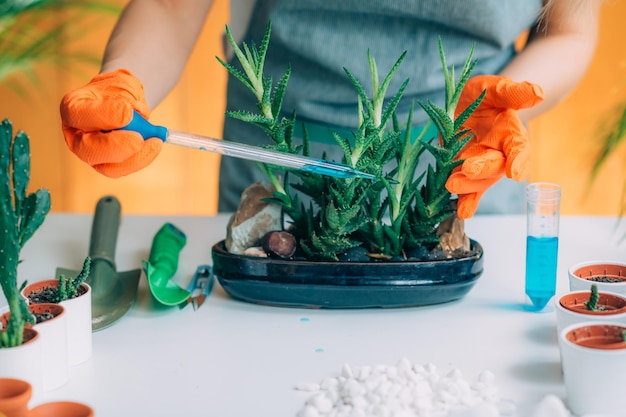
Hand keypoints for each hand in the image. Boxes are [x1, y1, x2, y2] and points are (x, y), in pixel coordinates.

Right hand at [59, 69, 162, 177]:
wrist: (124, 101)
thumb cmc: (118, 91)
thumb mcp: (121, 84)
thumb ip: (126, 97)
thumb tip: (133, 113)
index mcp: (73, 108)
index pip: (78, 115)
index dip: (103, 115)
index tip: (128, 112)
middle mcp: (76, 134)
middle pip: (87, 149)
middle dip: (116, 146)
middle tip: (139, 139)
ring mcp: (91, 152)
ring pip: (107, 166)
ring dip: (135, 156)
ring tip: (155, 141)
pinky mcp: (107, 164)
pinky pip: (123, 168)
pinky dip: (142, 158)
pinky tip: (154, 145)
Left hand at [446, 75, 543, 217]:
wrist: (467, 105)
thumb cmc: (485, 96)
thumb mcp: (496, 88)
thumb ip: (513, 92)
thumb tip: (537, 92)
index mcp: (512, 134)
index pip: (519, 149)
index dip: (519, 160)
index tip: (516, 172)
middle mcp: (499, 154)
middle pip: (496, 167)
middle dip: (483, 170)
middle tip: (469, 169)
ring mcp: (481, 165)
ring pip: (479, 181)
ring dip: (468, 186)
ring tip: (452, 184)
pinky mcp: (463, 171)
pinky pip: (467, 190)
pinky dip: (466, 202)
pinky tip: (462, 213)